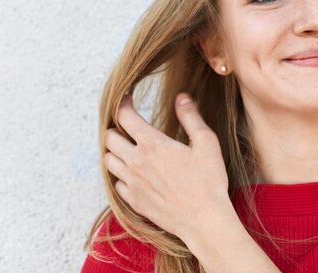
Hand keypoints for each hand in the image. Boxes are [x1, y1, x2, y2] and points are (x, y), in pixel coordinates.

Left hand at [104, 92, 231, 242]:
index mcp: (152, 144)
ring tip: (130, 148)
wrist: (204, 220)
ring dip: (116, 151)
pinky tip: (136, 173)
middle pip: (109, 138)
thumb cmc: (208, 181)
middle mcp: (136, 162)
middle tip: (129, 127)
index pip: (125, 117)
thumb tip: (181, 98)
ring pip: (108, 160)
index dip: (124, 104)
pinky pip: (116, 183)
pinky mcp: (133, 201)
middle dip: (117, 128)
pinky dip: (121, 175)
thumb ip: (191, 117)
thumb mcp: (206, 142)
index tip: (127, 100)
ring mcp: (132, 184)